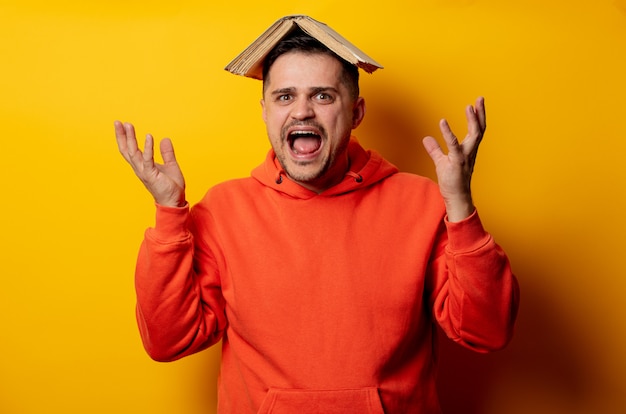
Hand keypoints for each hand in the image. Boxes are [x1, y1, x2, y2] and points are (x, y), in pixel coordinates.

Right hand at [114, 121, 185, 207]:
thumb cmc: (171, 186)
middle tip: (118, 122)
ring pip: (133, 153)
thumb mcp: (170, 165)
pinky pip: (148, 160)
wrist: (175, 201)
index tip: (122, 125)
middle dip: (122, 136)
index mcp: (142, 165)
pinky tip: (149, 137)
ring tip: (128, 125)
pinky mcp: (151, 175)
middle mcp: (140, 168)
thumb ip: (167, 153)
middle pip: (127, 149)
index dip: (125, 137)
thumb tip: (165, 139)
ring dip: (131, 138)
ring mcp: (144, 172)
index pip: (130, 149)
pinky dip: (148, 148)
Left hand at [422, 97, 486, 221]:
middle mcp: (470, 152)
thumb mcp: (441, 162)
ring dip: (472, 121)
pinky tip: (442, 122)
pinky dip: (448, 133)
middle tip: (480, 98)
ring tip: (469, 107)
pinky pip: (453, 146)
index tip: (477, 103)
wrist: (455, 197)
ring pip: (473, 136)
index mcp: (469, 150)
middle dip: (480, 114)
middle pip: (479, 129)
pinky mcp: (456, 163)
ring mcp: (465, 157)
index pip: (477, 130)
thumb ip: (434, 149)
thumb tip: (426, 138)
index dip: (478, 117)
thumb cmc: (451, 180)